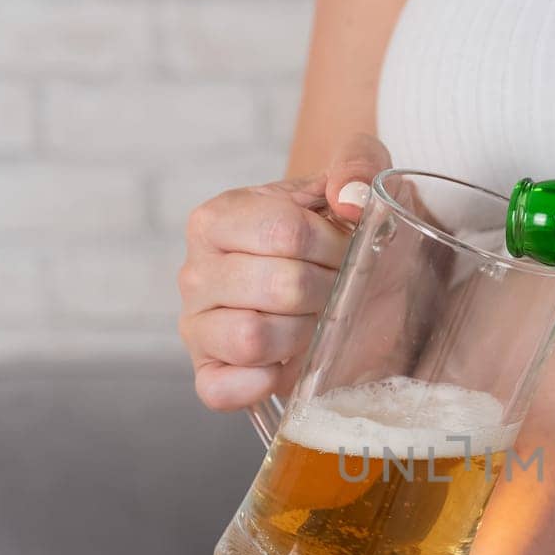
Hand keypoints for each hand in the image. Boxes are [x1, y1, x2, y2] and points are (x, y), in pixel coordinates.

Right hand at [178, 134, 392, 409]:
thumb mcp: (357, 180)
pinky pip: (218, 389)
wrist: (340, 276)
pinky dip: (257, 383)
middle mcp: (196, 271)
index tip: (347, 250)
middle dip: (327, 291)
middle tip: (338, 289)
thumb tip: (348, 196)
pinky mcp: (209, 373)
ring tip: (316, 322)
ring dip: (304, 334)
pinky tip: (287, 365)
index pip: (284, 231)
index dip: (333, 247)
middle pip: (278, 285)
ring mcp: (197, 325)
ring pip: (251, 337)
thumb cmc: (341, 230)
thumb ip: (357, 165)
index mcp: (220, 218)